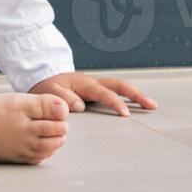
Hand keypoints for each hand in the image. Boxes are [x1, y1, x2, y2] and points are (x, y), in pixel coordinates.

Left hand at [29, 72, 157, 117]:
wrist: (40, 77)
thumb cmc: (44, 86)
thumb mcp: (49, 92)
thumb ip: (63, 98)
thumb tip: (81, 105)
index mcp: (83, 83)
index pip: (104, 93)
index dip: (115, 103)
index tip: (126, 114)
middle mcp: (92, 82)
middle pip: (119, 85)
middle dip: (136, 95)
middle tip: (151, 105)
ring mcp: (95, 85)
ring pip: (119, 87)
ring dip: (135, 95)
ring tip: (151, 105)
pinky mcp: (94, 90)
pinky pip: (114, 91)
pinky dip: (127, 96)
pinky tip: (136, 104)